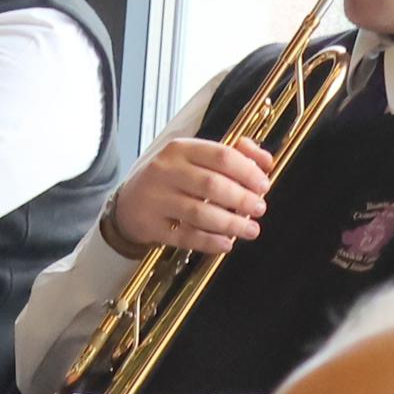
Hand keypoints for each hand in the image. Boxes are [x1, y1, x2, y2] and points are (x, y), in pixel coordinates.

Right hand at [108, 135, 272, 256]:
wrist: (128, 204)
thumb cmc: (170, 180)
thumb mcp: (195, 159)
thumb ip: (232, 155)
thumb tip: (265, 161)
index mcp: (181, 149)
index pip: (221, 156)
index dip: (247, 171)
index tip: (263, 185)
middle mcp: (166, 171)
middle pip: (211, 184)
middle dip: (241, 199)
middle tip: (259, 208)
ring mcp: (156, 199)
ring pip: (199, 212)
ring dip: (230, 223)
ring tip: (251, 230)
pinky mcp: (151, 226)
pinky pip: (185, 236)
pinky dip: (209, 242)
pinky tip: (226, 244)